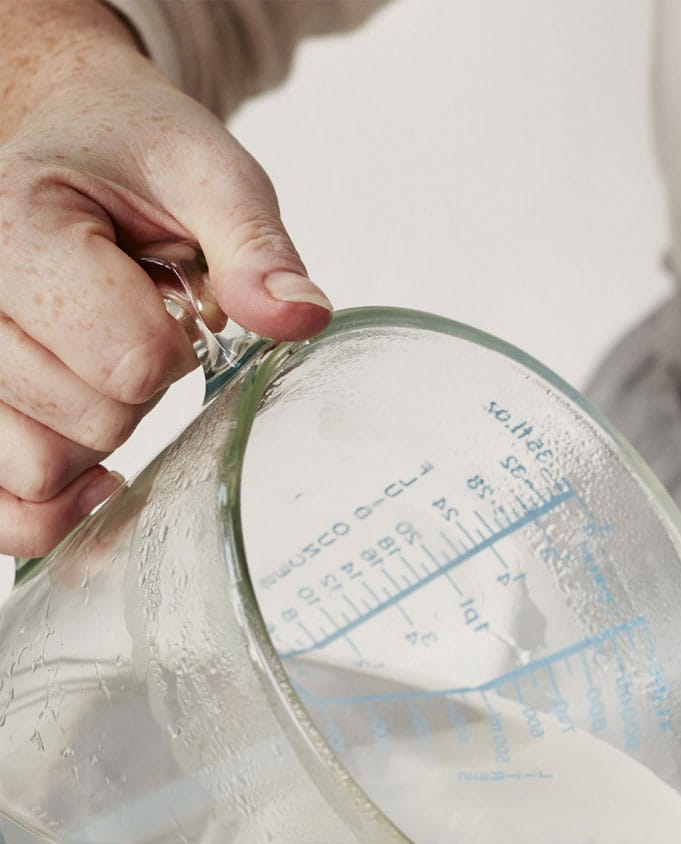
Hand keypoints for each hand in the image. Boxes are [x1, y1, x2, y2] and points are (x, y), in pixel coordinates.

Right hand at [0, 0, 330, 557]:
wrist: (67, 138)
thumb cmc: (131, 157)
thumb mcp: (208, 173)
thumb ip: (254, 246)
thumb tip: (299, 314)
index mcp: (14, 224)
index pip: (127, 359)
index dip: (174, 349)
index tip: (165, 298)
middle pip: (86, 422)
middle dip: (137, 393)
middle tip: (132, 325)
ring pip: (38, 470)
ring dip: (95, 440)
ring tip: (97, 366)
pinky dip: (50, 515)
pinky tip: (91, 478)